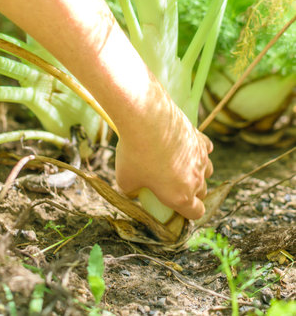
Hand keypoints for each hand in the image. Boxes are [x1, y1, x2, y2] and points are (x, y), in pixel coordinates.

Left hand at [115, 101, 212, 219]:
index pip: (196, 213)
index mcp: (180, 196)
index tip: (175, 207)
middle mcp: (196, 179)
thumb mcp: (125, 179)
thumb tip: (134, 190)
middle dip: (191, 192)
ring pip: (207, 170)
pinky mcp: (200, 138)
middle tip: (172, 185)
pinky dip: (199, 149)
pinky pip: (206, 149)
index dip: (187, 213)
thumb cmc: (134, 153)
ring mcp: (201, 158)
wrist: (146, 119)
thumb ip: (133, 190)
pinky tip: (187, 145)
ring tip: (180, 165)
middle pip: (202, 192)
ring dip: (197, 171)